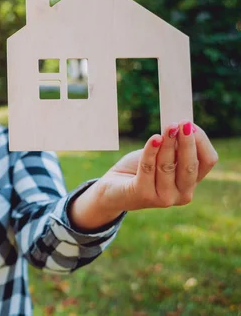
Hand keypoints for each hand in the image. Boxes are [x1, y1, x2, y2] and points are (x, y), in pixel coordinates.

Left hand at [96, 121, 218, 211]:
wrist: (113, 190)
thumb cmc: (140, 170)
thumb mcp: (161, 156)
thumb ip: (174, 148)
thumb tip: (184, 127)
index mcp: (191, 183)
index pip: (207, 161)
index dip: (201, 141)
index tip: (189, 124)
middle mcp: (182, 194)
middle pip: (190, 165)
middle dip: (187, 142)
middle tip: (183, 123)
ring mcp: (164, 198)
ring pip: (168, 166)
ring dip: (168, 144)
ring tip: (168, 127)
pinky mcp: (143, 195)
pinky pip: (148, 168)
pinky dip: (151, 151)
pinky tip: (155, 138)